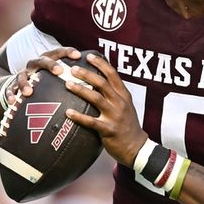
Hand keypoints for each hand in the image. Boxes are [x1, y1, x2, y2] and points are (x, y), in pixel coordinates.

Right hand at [3, 47, 81, 105]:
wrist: (18, 86)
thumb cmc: (46, 83)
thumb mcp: (58, 78)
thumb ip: (74, 78)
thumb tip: (98, 81)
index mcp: (48, 61)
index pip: (58, 52)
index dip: (67, 52)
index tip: (78, 55)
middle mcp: (35, 66)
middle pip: (41, 60)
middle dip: (50, 64)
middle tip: (60, 71)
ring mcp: (22, 76)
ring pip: (21, 75)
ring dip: (25, 82)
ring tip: (29, 92)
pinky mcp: (11, 87)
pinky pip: (9, 90)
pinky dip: (10, 95)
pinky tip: (13, 101)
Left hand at [62, 52, 147, 167]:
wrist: (136, 147)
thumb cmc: (127, 125)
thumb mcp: (125, 106)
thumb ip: (114, 94)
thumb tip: (97, 81)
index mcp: (124, 95)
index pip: (112, 74)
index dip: (100, 63)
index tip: (88, 56)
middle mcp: (120, 103)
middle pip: (102, 83)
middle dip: (87, 74)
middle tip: (73, 69)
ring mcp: (115, 116)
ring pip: (96, 99)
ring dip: (81, 90)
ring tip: (67, 84)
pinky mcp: (108, 129)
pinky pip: (91, 121)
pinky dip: (79, 116)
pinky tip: (68, 112)